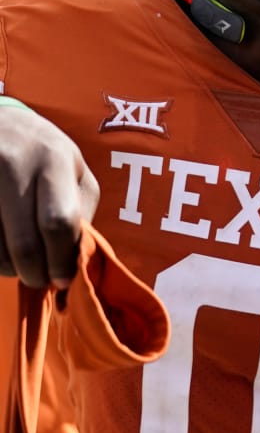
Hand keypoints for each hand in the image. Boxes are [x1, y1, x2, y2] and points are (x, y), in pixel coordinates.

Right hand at [0, 106, 98, 287]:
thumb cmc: (43, 151)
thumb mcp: (74, 168)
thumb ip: (80, 209)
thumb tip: (75, 258)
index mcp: (53, 159)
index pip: (59, 222)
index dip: (62, 259)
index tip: (64, 279)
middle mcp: (13, 163)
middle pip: (24, 241)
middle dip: (35, 273)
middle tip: (40, 281)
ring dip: (8, 268)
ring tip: (18, 266)